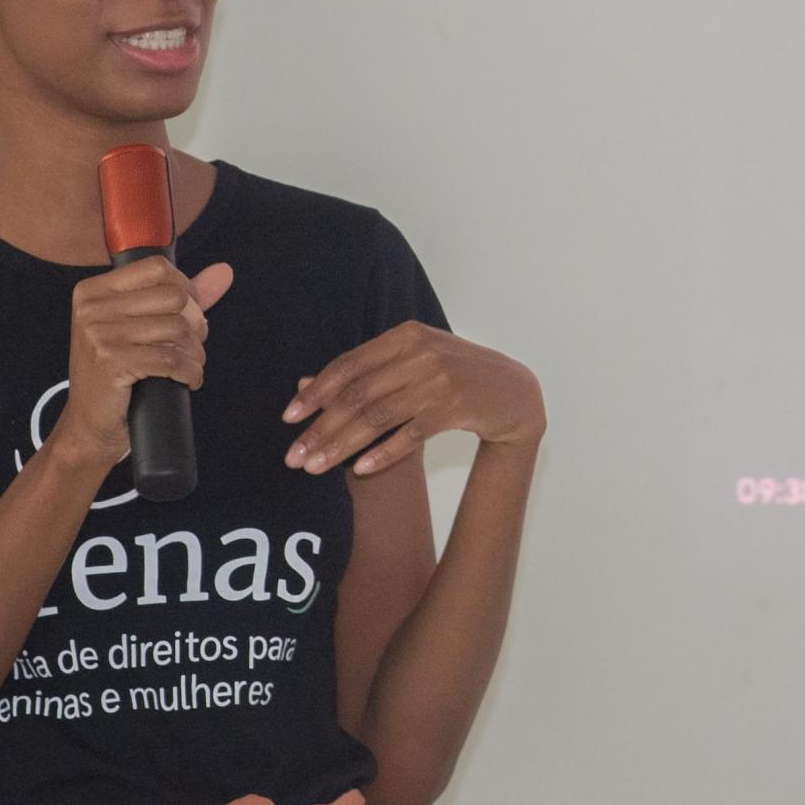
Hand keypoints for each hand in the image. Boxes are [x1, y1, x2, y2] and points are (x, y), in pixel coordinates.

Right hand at [49, 257, 236, 466]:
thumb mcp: (140, 327)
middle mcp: (93, 308)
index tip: (189, 313)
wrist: (89, 425)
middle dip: (195, 324)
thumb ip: (182, 297)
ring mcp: (100, 334)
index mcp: (94, 291)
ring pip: (177, 328)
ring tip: (190, 365)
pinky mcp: (112, 362)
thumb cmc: (117, 373)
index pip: (156, 268)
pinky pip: (172, 358)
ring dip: (195, 353)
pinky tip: (188, 380)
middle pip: (173, 297)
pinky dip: (190, 372)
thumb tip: (225, 271)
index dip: (186, 289)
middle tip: (192, 345)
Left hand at [281, 321, 543, 475]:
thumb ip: (367, 371)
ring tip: (316, 468)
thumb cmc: (457, 378)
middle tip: (294, 457)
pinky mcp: (457, 407)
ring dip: (341, 444)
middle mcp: (421, 353)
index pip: (349, 364)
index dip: (316, 392)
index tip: (289, 418)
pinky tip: (361, 469)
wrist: (516, 393)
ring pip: (378, 416)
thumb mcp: (414, 363)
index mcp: (406, 336)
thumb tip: (306, 384)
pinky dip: (383, 452)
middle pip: (358, 394)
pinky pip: (410, 434)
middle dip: (321, 427)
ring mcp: (440, 380)